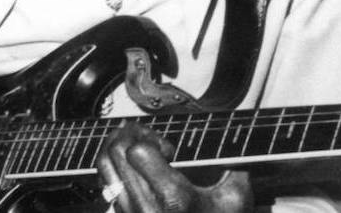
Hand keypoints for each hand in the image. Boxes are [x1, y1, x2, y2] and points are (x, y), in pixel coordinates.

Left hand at [96, 121, 253, 212]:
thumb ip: (230, 163)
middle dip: (130, 135)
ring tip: (136, 146)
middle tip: (149, 138)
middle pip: (115, 153)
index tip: (169, 150)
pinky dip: (114, 168)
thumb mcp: (235, 197)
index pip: (137, 152)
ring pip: (105, 167)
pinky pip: (107, 184)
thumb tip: (224, 137)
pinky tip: (133, 168)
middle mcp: (145, 207)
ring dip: (117, 148)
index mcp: (173, 198)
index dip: (151, 140)